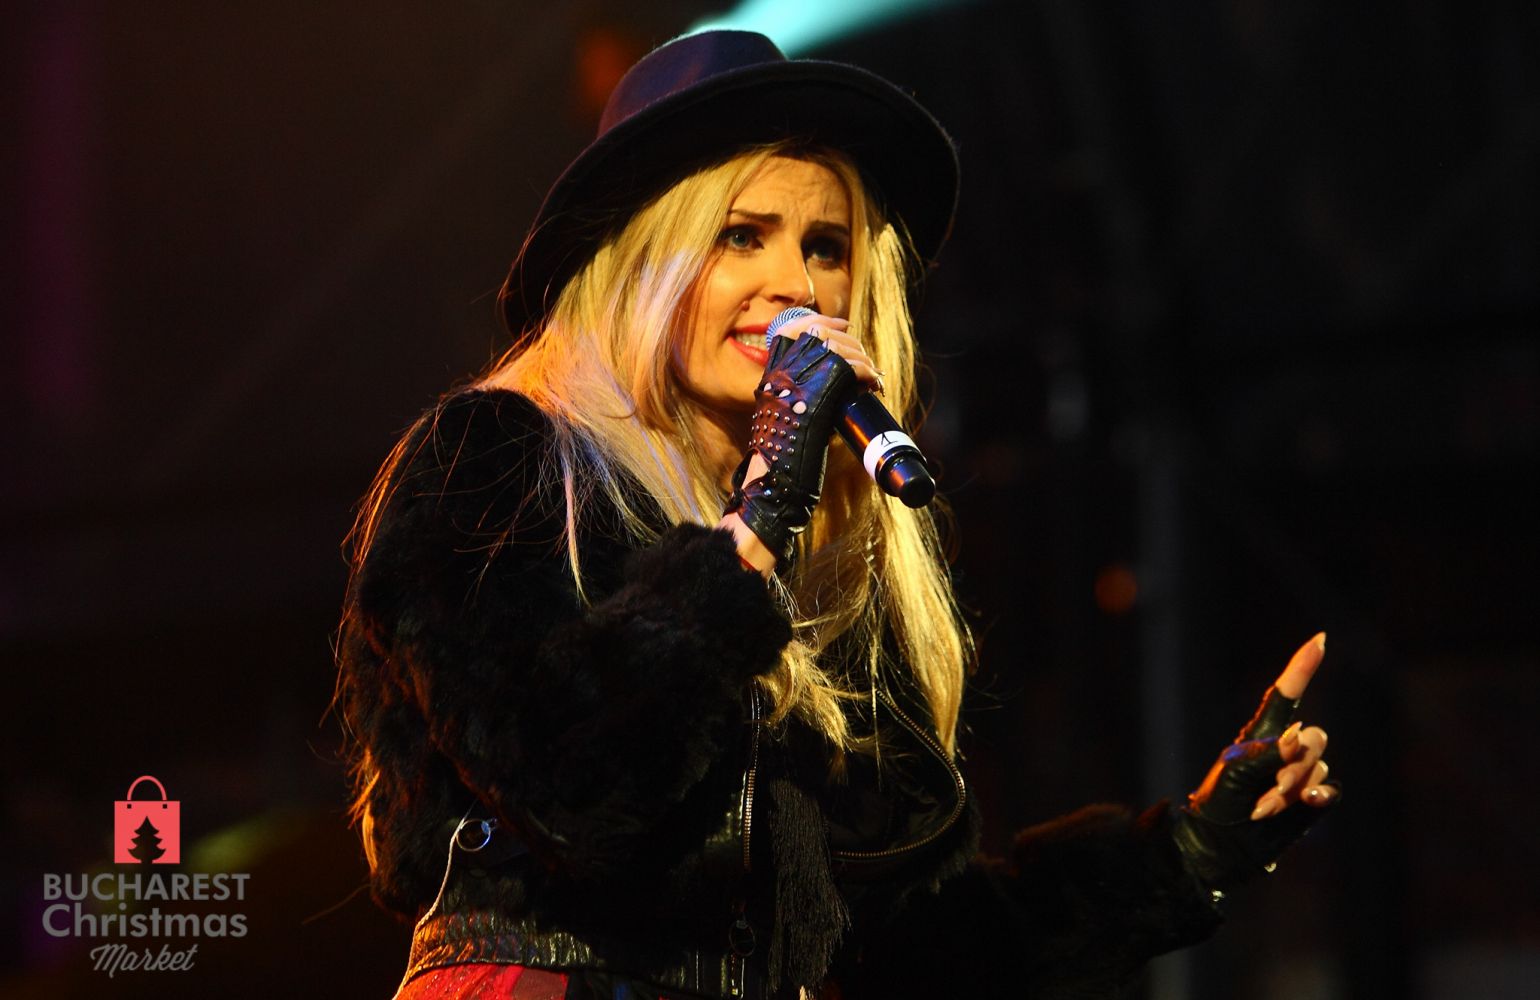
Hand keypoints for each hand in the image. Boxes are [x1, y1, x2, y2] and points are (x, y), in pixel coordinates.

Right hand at [721, 314, 874, 566]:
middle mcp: (780, 372)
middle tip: (867, 364)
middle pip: (822, 334)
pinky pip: (851, 367)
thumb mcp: (786, 416)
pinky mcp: (818, 394)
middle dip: (852, 343)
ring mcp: (797, 381)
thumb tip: (835, 383)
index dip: (822, 321)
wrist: (776, 483)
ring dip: (863, 358)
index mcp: (770, 374)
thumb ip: (799, 396)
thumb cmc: (783, 458)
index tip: (844, 325)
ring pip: (840, 347)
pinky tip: (873, 384)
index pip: (794, 328)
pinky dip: (867, 372)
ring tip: (873, 377)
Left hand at [1171, 633, 1339, 890]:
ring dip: (1294, 788)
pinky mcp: (1309, 803)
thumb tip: (1300, 738)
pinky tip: (1309, 802)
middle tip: (1268, 789)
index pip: (1286, 694)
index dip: (1302, 667)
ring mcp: (1297, 777)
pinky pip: (1331, 790)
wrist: (1220, 847)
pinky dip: (1322, 796)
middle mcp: (1283, 752)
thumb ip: (1271, 753)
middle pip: (1315, 738)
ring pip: (1320, 768)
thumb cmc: (1219, 803)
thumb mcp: (1237, 771)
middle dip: (1295, 764)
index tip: (1319, 638)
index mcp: (1261, 735)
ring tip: (1265, 807)